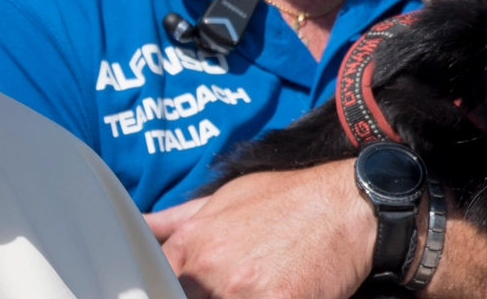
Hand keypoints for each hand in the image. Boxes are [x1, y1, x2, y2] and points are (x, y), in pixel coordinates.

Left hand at [147, 160, 486, 298]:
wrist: (346, 206)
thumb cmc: (287, 200)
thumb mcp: (226, 197)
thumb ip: (177, 219)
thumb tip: (140, 226)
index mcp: (192, 244)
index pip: (158, 285)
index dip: (170, 291)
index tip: (184, 290)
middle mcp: (209, 269)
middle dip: (204, 296)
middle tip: (237, 282)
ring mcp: (240, 291)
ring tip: (256, 286)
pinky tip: (281, 293)